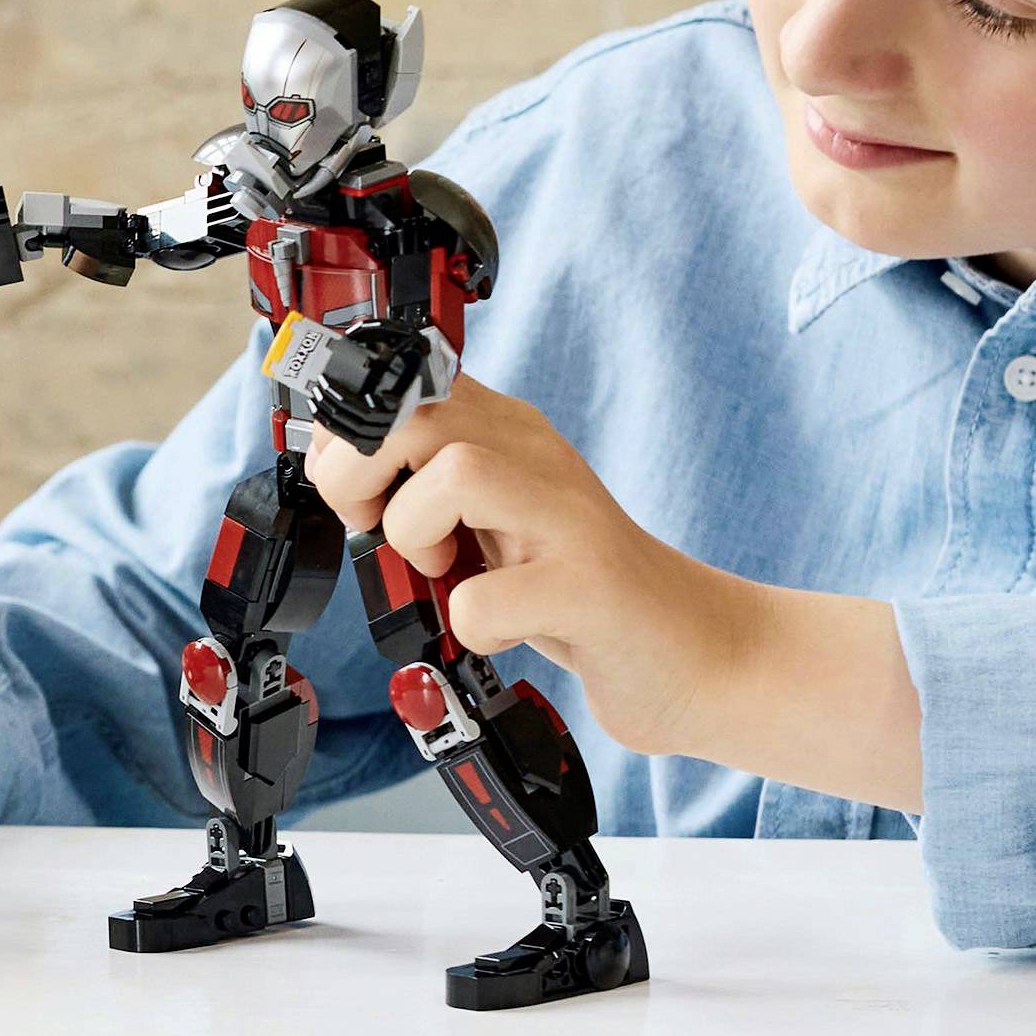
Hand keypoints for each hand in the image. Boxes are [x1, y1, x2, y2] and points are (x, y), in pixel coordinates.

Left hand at [302, 372, 736, 758]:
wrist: (701, 655)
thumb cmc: (575, 591)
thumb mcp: (494, 517)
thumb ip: (427, 485)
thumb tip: (334, 470)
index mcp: (507, 433)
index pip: (403, 380)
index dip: (348, 428)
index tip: (349, 487)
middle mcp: (539, 458)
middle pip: (417, 412)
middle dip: (360, 472)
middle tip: (373, 527)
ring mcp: (569, 519)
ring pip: (455, 471)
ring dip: (412, 529)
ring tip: (439, 569)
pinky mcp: (591, 588)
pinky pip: (488, 596)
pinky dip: (469, 620)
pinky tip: (499, 626)